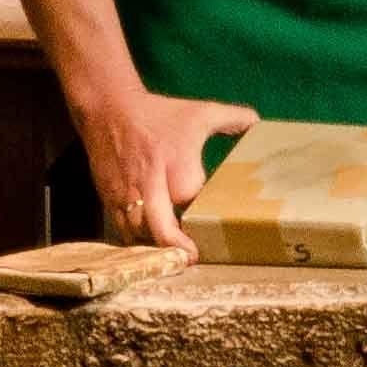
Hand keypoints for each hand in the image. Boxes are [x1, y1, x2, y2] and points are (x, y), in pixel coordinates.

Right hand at [72, 80, 260, 249]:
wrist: (108, 108)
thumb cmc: (159, 114)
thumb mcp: (199, 112)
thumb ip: (232, 118)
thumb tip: (258, 122)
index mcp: (177, 163)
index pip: (190, 198)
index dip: (202, 214)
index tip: (216, 228)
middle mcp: (151, 184)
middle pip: (161, 228)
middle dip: (176, 246)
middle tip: (191, 258)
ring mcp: (128, 195)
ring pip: (139, 234)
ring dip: (155, 246)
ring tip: (172, 255)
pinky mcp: (110, 199)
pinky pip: (122, 230)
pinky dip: (136, 241)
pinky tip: (150, 243)